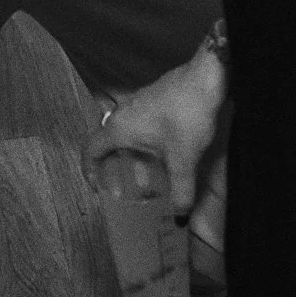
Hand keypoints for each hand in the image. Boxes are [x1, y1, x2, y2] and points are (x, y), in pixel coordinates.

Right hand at [84, 52, 226, 218]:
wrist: (206, 77)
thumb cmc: (187, 116)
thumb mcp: (184, 161)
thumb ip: (181, 193)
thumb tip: (180, 219)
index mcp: (120, 128)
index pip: (90, 149)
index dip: (89, 170)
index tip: (97, 188)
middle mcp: (123, 113)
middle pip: (106, 141)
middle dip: (113, 165)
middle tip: (124, 185)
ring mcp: (138, 102)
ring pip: (124, 132)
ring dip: (130, 153)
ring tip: (147, 173)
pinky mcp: (152, 98)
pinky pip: (138, 123)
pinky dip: (143, 141)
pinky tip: (164, 153)